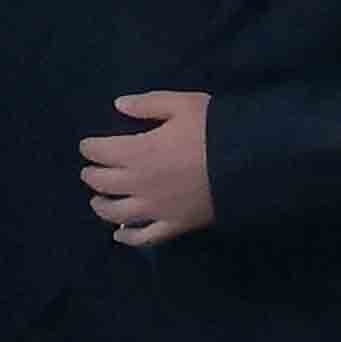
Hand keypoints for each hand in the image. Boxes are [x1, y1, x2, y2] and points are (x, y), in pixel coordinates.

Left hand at [81, 93, 215, 247]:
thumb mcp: (184, 105)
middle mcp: (138, 183)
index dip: (89, 147)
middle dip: (91, 174)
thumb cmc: (216, 130)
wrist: (251, 163)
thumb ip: (148, 104)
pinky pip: (144, 237)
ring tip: (98, 200)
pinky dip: (128, 238)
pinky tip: (119, 234)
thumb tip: (119, 105)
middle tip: (91, 169)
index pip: (98, 151)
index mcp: (137, 152)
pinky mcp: (174, 225)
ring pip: (114, 213)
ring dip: (101, 206)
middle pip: (101, 182)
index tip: (88, 145)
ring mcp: (155, 208)